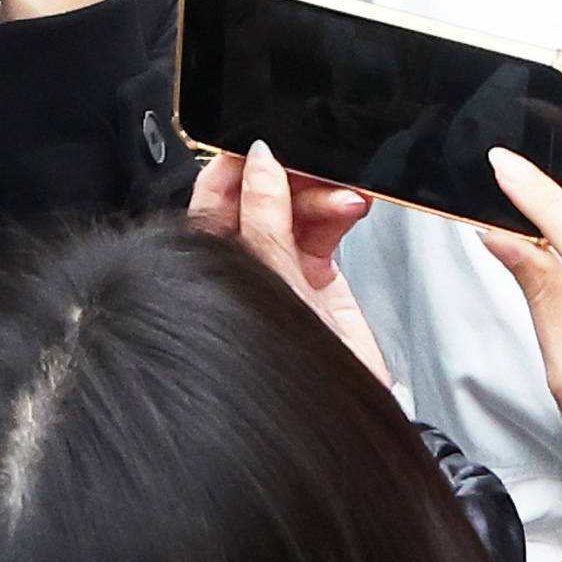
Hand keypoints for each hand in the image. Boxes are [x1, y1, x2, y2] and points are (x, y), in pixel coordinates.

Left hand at [194, 140, 387, 380]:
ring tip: (344, 196)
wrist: (341, 419)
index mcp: (209, 262)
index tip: (259, 142)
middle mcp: (240, 264)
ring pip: (294, 206)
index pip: (212, 199)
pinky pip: (323, 226)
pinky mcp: (316, 277)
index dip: (233, 166)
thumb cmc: (286, 371)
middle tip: (311, 164)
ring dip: (320, 192)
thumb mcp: (274, 285)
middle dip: (286, 175)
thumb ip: (266, 221)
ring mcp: (279, 269)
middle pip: (257, 196)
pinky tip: (352, 204)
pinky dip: (339, 210)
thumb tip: (259, 162)